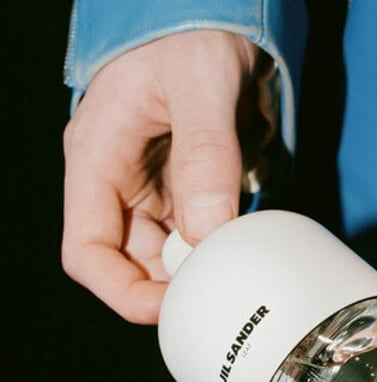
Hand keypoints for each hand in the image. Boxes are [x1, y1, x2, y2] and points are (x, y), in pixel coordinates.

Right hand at [62, 31, 263, 322]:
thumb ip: (204, 155)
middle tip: (220, 286)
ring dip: (200, 264)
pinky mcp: (184, 185)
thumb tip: (207, 232)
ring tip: (234, 255)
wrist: (215, 14)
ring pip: (168, 252)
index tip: (171, 308)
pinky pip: (195, 231)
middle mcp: (120, 181)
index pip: (87, 252)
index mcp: (98, 160)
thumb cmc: (192, 31)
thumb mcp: (200, 83)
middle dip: (173, 284)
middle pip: (132, 262)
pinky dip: (216, 243)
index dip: (122, 292)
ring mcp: (153, 185)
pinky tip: (238, 234)